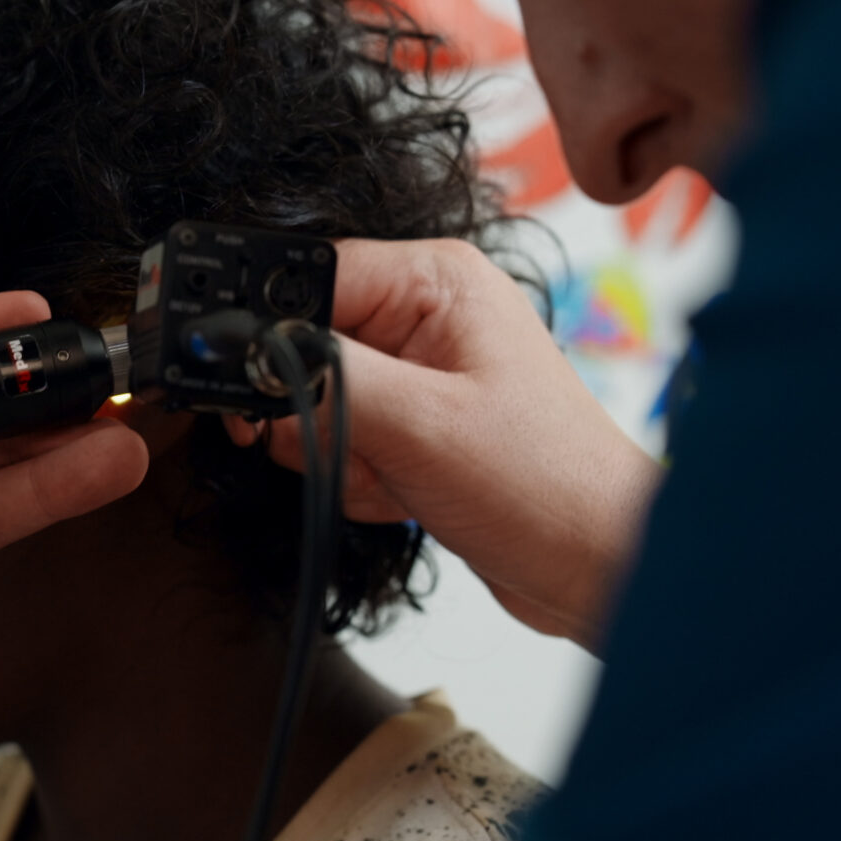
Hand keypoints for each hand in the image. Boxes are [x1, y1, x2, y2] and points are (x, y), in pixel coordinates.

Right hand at [233, 239, 659, 646]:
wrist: (596, 565)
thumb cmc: (546, 485)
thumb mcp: (420, 425)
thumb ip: (324, 377)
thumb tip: (245, 352)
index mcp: (434, 281)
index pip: (303, 275)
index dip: (268, 335)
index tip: (254, 390)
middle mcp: (425, 314)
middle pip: (299, 345)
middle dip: (314, 413)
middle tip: (362, 447)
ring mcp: (418, 371)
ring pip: (311, 402)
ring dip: (337, 454)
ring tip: (398, 474)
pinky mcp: (413, 422)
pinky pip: (338, 440)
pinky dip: (355, 478)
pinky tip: (405, 492)